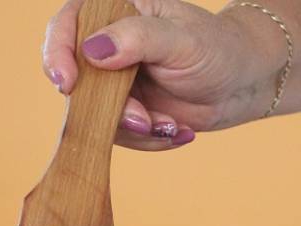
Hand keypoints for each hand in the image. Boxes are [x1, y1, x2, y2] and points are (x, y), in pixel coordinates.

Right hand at [43, 0, 282, 150]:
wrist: (242, 83)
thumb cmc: (219, 49)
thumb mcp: (182, 40)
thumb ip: (138, 39)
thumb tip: (92, 50)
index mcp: (117, 12)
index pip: (67, 24)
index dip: (58, 52)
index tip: (69, 84)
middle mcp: (108, 46)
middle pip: (76, 78)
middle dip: (107, 109)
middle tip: (145, 120)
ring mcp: (113, 81)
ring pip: (94, 113)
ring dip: (134, 129)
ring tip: (171, 125)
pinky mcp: (123, 111)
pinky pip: (117, 134)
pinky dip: (146, 139)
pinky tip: (176, 131)